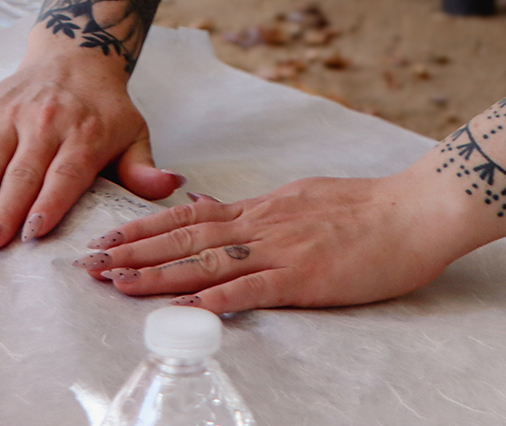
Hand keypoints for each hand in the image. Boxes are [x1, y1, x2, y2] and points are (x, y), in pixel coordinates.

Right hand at [0, 39, 183, 246]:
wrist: (75, 53)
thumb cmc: (105, 109)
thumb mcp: (134, 132)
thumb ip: (144, 168)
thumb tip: (173, 188)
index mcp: (84, 134)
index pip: (65, 173)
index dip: (50, 202)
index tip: (33, 233)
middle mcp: (46, 122)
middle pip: (24, 170)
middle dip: (6, 209)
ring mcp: (11, 113)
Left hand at [70, 171, 463, 312]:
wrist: (415, 210)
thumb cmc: (368, 210)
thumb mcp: (305, 199)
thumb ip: (263, 213)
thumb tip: (223, 214)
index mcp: (265, 207)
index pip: (192, 218)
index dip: (146, 228)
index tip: (108, 237)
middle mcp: (264, 223)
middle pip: (186, 237)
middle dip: (134, 249)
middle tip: (90, 261)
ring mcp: (283, 248)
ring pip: (208, 260)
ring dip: (158, 273)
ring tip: (117, 281)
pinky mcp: (306, 276)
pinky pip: (254, 287)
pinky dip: (217, 297)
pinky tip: (186, 306)